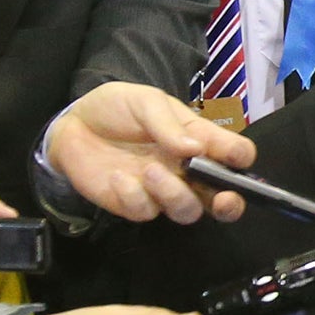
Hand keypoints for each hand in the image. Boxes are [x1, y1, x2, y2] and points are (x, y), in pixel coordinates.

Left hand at [47, 83, 258, 223]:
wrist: (74, 124)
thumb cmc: (117, 108)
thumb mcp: (145, 102)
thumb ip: (168, 124)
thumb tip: (195, 149)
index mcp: (199, 140)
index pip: (235, 154)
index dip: (240, 158)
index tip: (235, 157)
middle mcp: (188, 171)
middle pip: (223, 198)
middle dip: (231, 204)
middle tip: (225, 199)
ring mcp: (163, 190)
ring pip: (187, 211)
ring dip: (174, 194)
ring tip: (150, 170)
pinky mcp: (135, 204)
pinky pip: (146, 211)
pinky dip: (133, 195)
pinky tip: (117, 176)